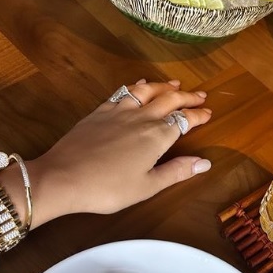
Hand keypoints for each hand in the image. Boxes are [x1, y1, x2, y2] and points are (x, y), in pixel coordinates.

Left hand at [26, 79, 211, 225]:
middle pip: (170, 100)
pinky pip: (126, 91)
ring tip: (176, 84)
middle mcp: (142, 118)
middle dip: (188, 97)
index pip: (184, 120)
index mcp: (157, 137)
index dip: (198, 116)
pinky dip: (139, 85)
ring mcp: (120, 111)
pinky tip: (141, 85)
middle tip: (201, 96)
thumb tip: (205, 162)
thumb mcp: (147, 186)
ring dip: (165, 86)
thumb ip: (176, 172)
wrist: (64, 177)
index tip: (208, 113)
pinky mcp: (101, 110)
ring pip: (148, 90)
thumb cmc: (108, 188)